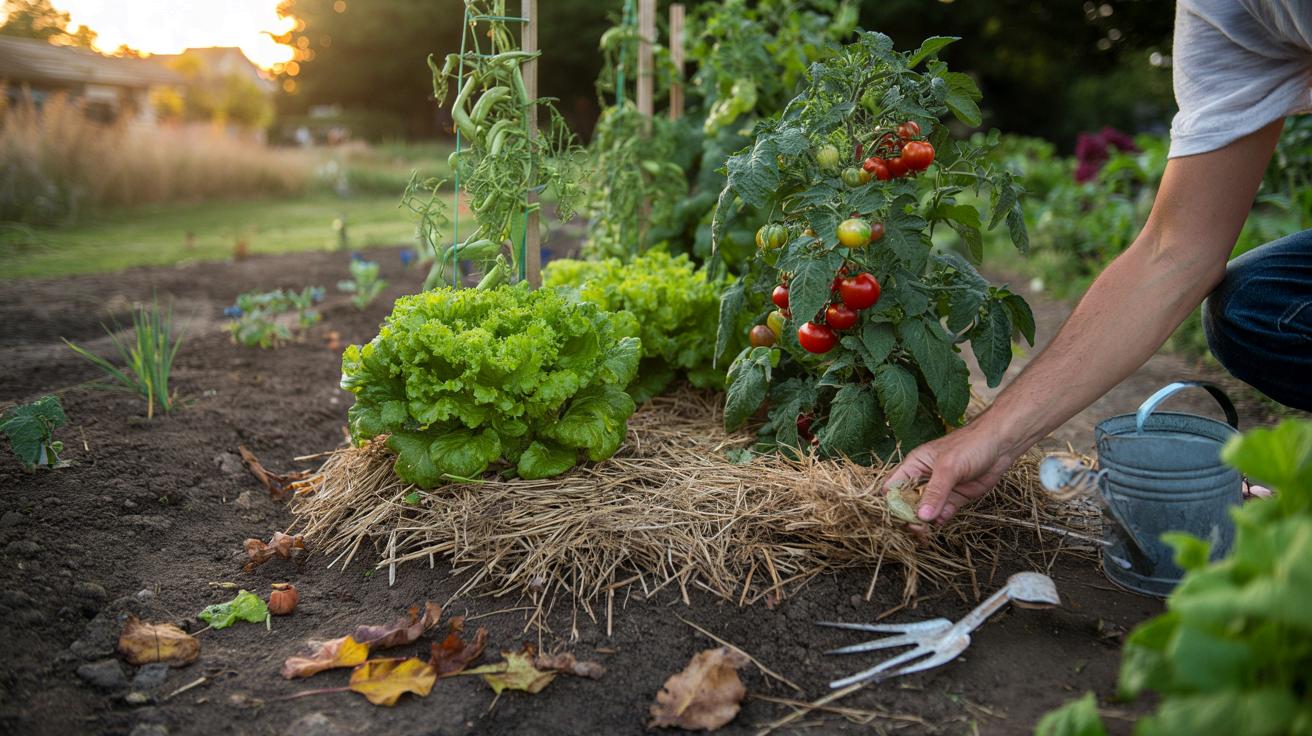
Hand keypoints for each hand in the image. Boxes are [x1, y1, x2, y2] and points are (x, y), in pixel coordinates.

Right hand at [884, 422, 1018, 523]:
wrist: (1001, 445)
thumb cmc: (970, 446)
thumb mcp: (948, 468)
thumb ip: (935, 493)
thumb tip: (921, 517)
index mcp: (913, 466)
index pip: (893, 487)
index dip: (891, 503)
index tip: (898, 517)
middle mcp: (923, 479)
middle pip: (907, 503)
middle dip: (908, 517)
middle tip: (915, 528)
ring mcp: (940, 490)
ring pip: (925, 511)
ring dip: (925, 522)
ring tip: (926, 530)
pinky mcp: (955, 498)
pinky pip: (943, 514)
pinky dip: (942, 520)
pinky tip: (943, 519)